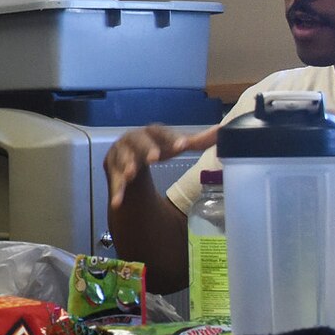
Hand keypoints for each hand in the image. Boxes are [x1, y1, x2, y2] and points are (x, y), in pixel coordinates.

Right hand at [103, 123, 217, 207]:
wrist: (129, 157)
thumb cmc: (157, 148)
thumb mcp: (175, 145)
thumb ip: (198, 141)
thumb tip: (222, 131)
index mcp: (152, 132)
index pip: (162, 132)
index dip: (171, 138)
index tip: (183, 146)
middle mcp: (133, 139)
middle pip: (139, 141)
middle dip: (146, 148)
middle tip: (155, 158)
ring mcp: (120, 154)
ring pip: (123, 159)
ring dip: (127, 166)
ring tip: (131, 175)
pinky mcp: (112, 170)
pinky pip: (114, 181)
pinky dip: (117, 191)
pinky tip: (118, 203)